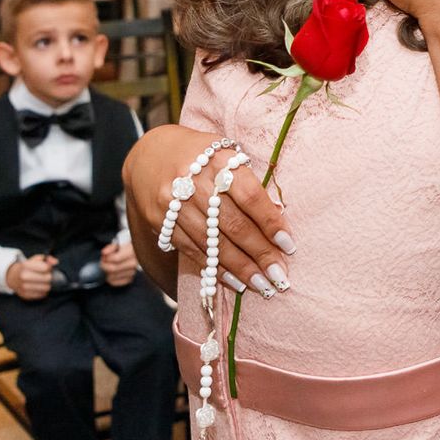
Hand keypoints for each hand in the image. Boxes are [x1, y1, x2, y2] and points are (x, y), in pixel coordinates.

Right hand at [6, 253, 56, 300]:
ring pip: (46, 288)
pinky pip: (42, 295)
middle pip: (47, 278)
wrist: (13, 277)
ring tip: (45, 281)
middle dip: (50, 276)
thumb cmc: (27, 267)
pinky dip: (44, 291)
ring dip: (48, 284)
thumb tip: (55, 262)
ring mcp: (24, 287)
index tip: (49, 268)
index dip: (50, 268)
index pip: (46, 268)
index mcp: (25, 265)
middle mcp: (23, 276)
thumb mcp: (35, 259)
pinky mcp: (26, 295)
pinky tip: (41, 287)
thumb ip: (47, 259)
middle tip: (48, 275)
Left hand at [100, 241, 137, 286]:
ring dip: (106, 272)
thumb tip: (104, 253)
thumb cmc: (125, 248)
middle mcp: (134, 263)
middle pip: (114, 268)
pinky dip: (110, 279)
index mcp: (132, 251)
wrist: (134, 253)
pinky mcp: (130, 279)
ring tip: (107, 267)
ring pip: (113, 276)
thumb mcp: (118, 243)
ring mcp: (133, 271)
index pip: (116, 259)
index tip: (104, 256)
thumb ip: (110, 247)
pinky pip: (115, 282)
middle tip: (103, 262)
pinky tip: (110, 273)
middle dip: (105, 265)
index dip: (107, 258)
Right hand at [123, 124, 295, 294]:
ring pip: (212, 242)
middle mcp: (194, 181)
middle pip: (233, 224)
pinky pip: (191, 250)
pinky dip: (214, 268)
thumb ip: (248, 184)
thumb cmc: (203, 157)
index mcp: (218, 160)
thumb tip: (277, 220)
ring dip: (240, 268)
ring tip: (261, 285)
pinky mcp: (159, 221)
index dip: (271, 223)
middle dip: (260, 254)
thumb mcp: (227, 156)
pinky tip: (234, 281)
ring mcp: (173, 203)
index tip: (288, 245)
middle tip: (279, 276)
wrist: (151, 154)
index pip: (251, 197)